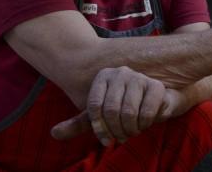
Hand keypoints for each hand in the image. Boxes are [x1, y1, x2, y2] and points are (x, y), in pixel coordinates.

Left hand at [51, 67, 184, 145]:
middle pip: (111, 110)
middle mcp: (120, 72)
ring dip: (130, 130)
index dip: (99, 128)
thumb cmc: (125, 108)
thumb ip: (78, 124)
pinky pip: (146, 113)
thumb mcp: (100, 116)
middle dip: (116, 131)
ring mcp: (139, 77)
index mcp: (103, 76)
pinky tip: (144, 125)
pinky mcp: (156, 86)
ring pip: (128, 112)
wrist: (157, 101)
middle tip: (121, 138)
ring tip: (132, 132)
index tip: (105, 139)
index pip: (94, 107)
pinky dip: (144, 125)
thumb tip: (54, 133)